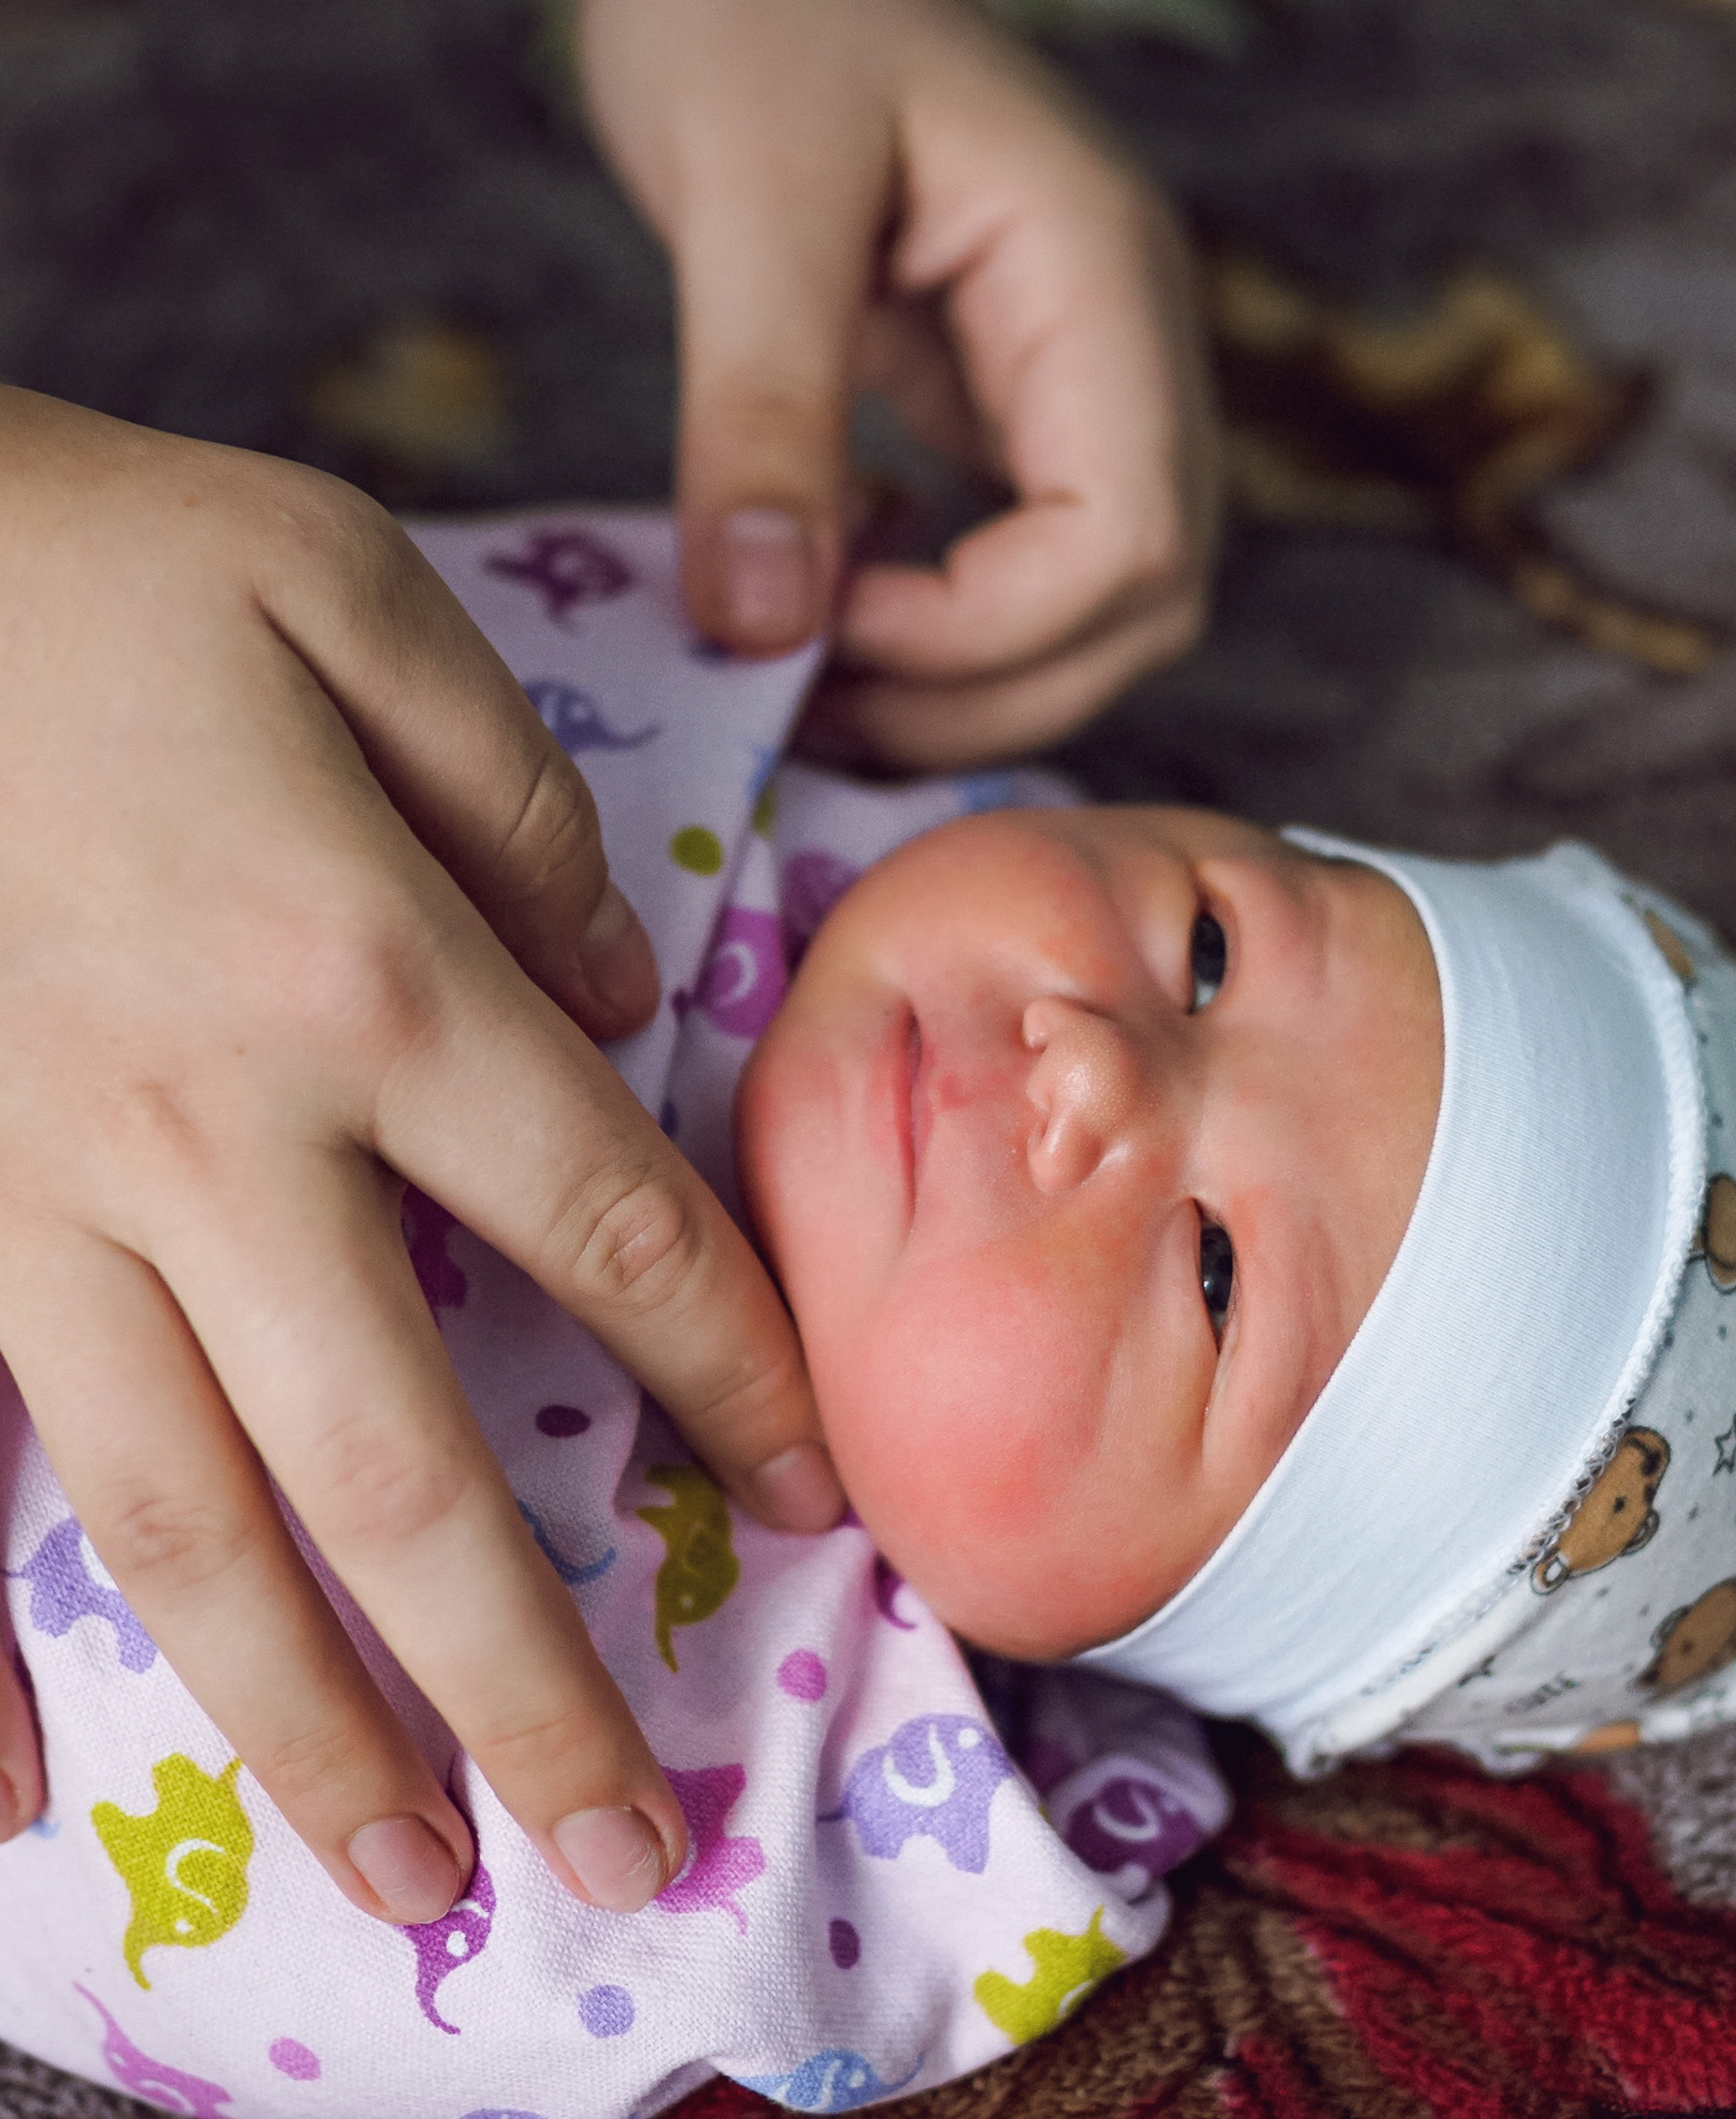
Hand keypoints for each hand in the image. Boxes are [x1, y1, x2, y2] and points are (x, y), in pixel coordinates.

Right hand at [0, 386, 842, 1922]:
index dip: (724, 1376)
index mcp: (362, 976)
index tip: (799, 1494)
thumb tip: (621, 994)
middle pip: (402, 1461)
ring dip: (304, 1717)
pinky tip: (31, 1804)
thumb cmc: (95, 557)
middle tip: (622, 1852)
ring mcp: (19, 1197)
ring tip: (411, 1879)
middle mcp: (204, 1133)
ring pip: (184, 1518)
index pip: (604, 1230)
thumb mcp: (353, 603)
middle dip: (524, 1675)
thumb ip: (518, 814)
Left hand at [579, 0, 1221, 768]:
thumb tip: (766, 628)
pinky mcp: (1021, 412)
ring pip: (1102, 614)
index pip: (1132, 536)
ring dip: (969, 689)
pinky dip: (947, 637)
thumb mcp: (740, 184)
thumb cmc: (749, 11)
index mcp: (1104, 276)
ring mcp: (1090, 386)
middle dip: (983, 696)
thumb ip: (760, 407)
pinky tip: (840, 606)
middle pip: (1144, 604)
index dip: (985, 633)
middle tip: (812, 707)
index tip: (823, 629)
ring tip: (814, 684)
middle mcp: (1131, 348)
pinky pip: (1032, 574)